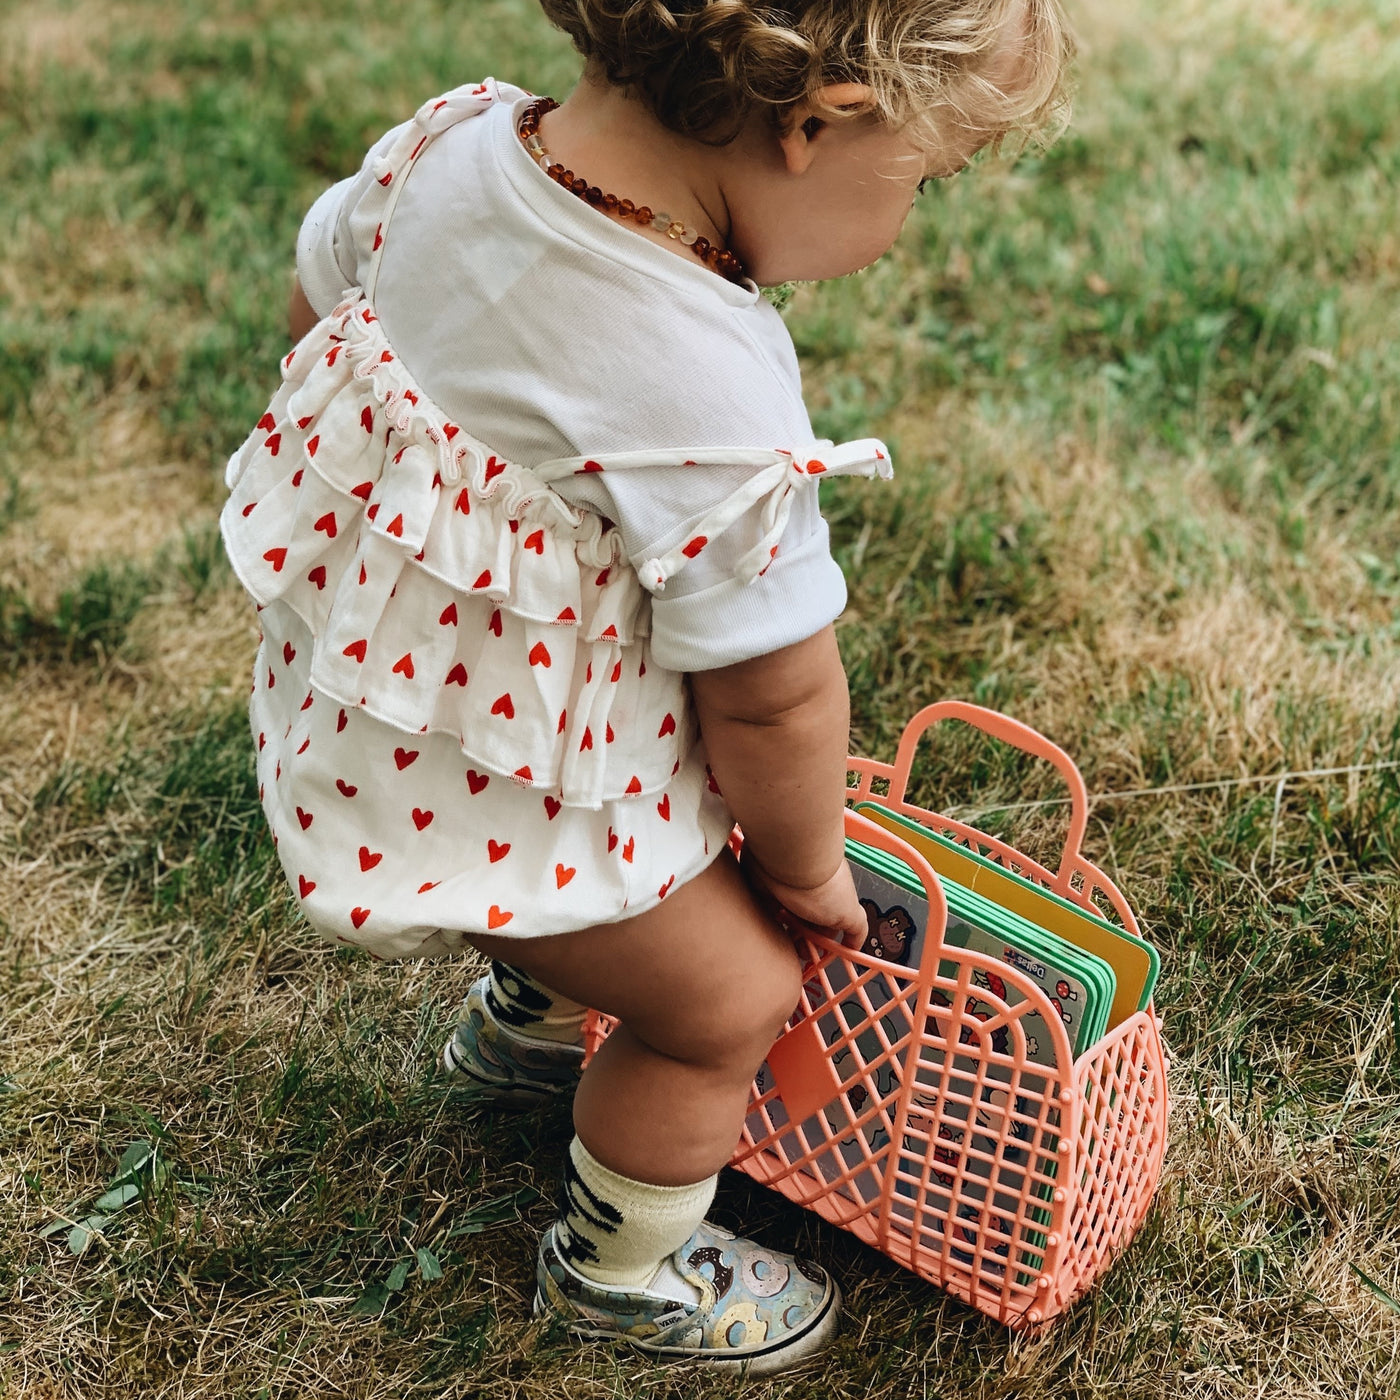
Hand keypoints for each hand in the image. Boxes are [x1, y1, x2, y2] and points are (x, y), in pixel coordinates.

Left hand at [741, 849, 868, 947]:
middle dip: (797, 942)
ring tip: (775, 947)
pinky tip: (759, 931)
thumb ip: (856, 929)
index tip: (812, 960)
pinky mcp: (759, 885)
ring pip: (778, 918)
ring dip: (777, 933)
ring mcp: (781, 889)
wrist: (790, 859)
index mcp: (828, 899)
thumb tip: (855, 946)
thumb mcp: (850, 914)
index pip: (823, 927)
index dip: (818, 945)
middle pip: (799, 924)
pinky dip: (759, 920)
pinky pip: (757, 908)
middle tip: (791, 955)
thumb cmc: (822, 885)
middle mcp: (805, 893)